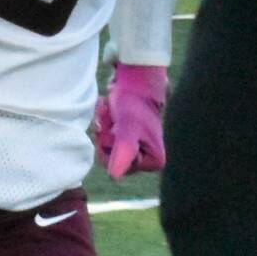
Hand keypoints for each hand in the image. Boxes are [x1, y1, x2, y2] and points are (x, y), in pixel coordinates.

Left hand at [93, 63, 168, 177]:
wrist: (134, 78)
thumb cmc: (134, 103)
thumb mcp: (128, 128)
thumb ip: (124, 151)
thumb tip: (114, 177)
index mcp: (154, 161)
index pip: (120, 168)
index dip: (112, 149)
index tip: (117, 129)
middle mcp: (146, 157)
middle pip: (112, 159)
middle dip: (106, 136)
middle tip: (110, 118)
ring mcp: (135, 146)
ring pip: (106, 147)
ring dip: (103, 127)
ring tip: (108, 110)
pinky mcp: (126, 135)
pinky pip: (105, 137)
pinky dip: (103, 122)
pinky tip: (106, 109)